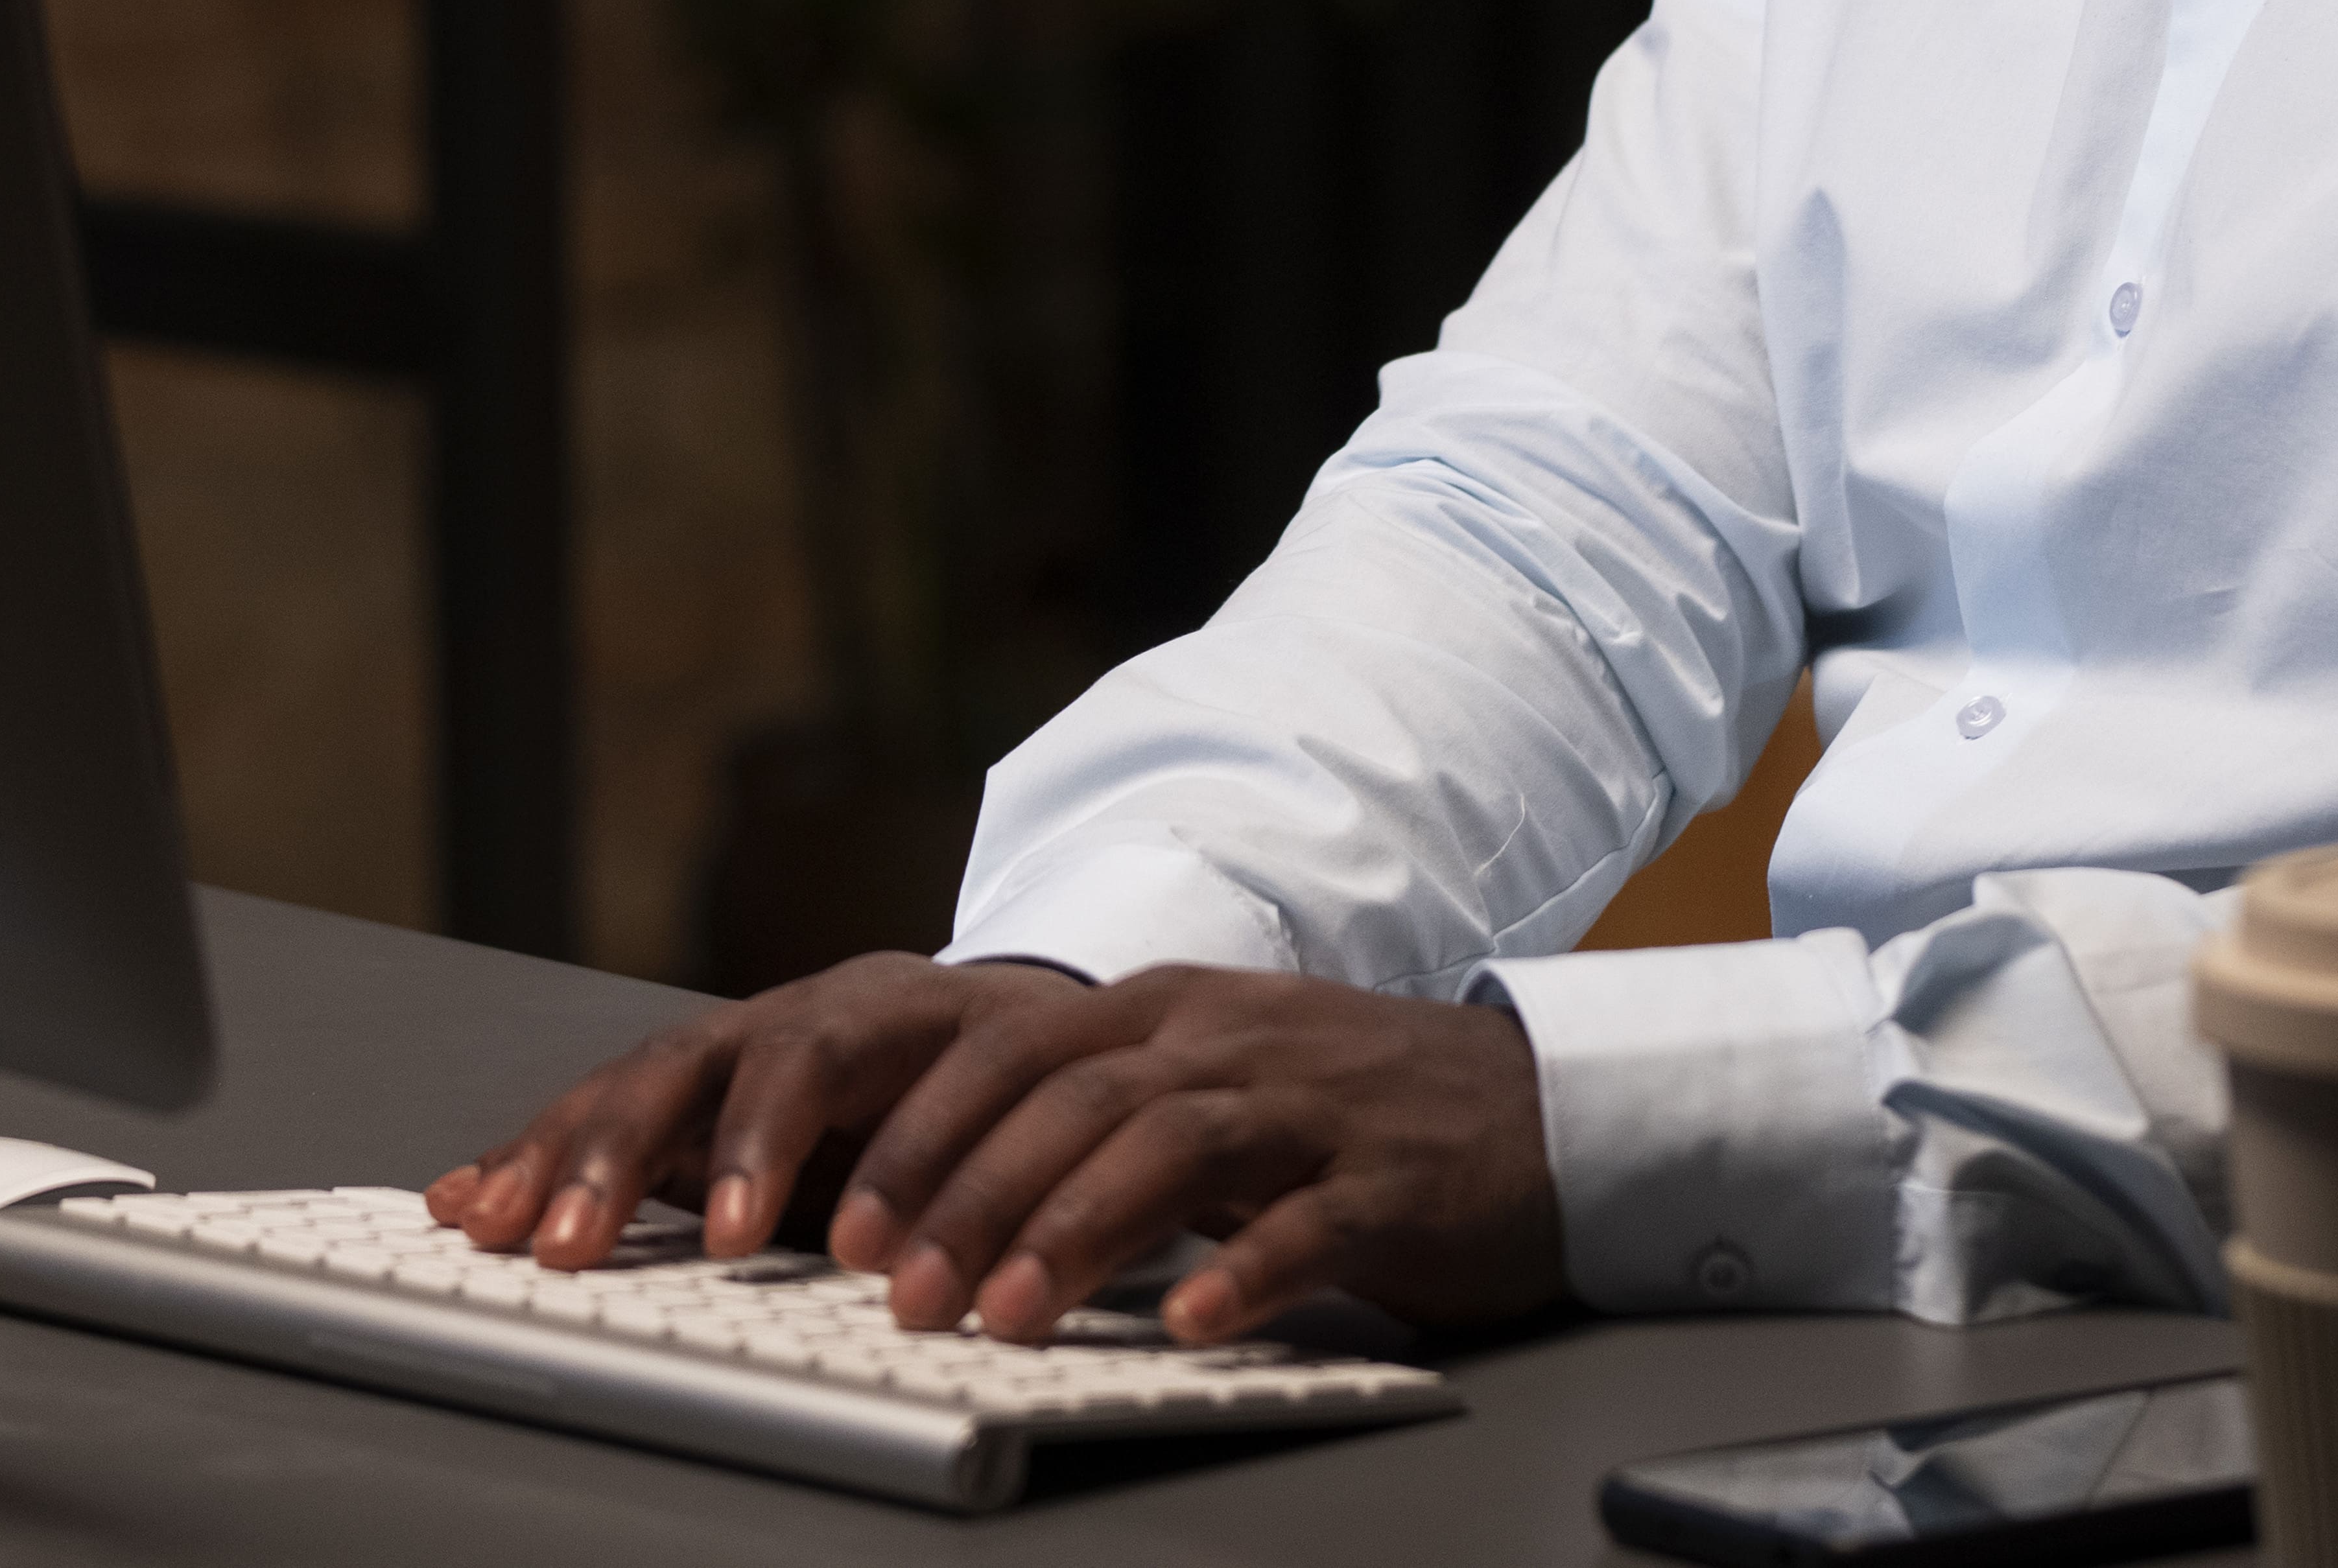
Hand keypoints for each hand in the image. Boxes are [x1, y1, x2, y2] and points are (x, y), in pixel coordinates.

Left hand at [427, 953, 1560, 1350]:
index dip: (891, 1131)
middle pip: (1054, 1090)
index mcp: (1149, 1017)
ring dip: (1068, 1230)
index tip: (804, 1218)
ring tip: (1000, 1319)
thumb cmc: (1335, 1119)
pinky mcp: (1387, 1175)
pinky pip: (1304, 1219)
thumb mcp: (1188, 1098)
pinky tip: (1191, 1318)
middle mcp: (1209, 1035)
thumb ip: (1067, 1129)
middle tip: (878, 1282)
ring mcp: (1301, 1098)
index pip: (990, 1051)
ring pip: (1161, 1143)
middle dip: (951, 1184)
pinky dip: (1242, 1268)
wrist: (1533, 1108)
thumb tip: (908, 1215)